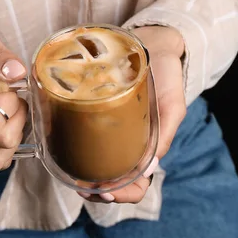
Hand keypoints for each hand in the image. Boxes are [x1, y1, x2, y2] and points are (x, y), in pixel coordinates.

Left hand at [79, 25, 185, 203]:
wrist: (153, 41)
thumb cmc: (167, 74)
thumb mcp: (173, 104)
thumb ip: (165, 133)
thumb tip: (151, 167)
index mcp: (148, 145)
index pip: (137, 185)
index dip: (124, 196)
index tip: (108, 192)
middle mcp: (128, 142)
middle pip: (112, 181)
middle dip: (98, 192)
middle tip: (85, 188)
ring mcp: (111, 128)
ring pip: (95, 165)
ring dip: (83, 179)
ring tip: (73, 176)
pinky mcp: (93, 112)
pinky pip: (82, 137)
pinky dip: (73, 152)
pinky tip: (64, 151)